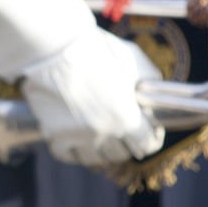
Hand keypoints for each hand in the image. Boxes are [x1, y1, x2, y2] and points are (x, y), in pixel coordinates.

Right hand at [21, 26, 164, 165]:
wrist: (56, 47)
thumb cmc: (97, 50)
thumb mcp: (135, 61)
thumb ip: (150, 83)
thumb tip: (152, 100)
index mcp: (127, 117)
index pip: (147, 145)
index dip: (151, 138)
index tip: (148, 131)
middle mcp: (104, 133)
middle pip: (121, 155)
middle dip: (126, 143)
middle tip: (122, 131)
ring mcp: (77, 137)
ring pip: (94, 159)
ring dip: (100, 150)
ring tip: (99, 137)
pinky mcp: (54, 134)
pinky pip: (66, 155)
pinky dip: (73, 150)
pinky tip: (76, 139)